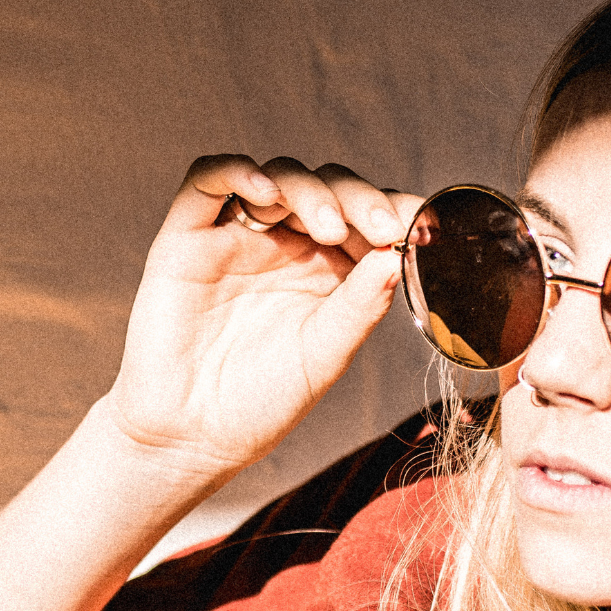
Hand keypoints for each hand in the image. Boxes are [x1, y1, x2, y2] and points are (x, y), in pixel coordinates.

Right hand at [105, 154, 421, 478]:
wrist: (190, 438)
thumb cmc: (260, 403)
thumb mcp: (326, 354)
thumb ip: (361, 304)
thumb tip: (399, 254)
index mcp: (327, 269)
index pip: (366, 217)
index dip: (396, 210)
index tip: (423, 226)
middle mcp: (285, 244)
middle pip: (328, 188)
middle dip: (360, 199)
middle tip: (381, 227)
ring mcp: (237, 236)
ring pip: (279, 178)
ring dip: (310, 191)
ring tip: (327, 228)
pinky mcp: (187, 237)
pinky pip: (207, 182)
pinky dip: (237, 173)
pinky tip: (265, 193)